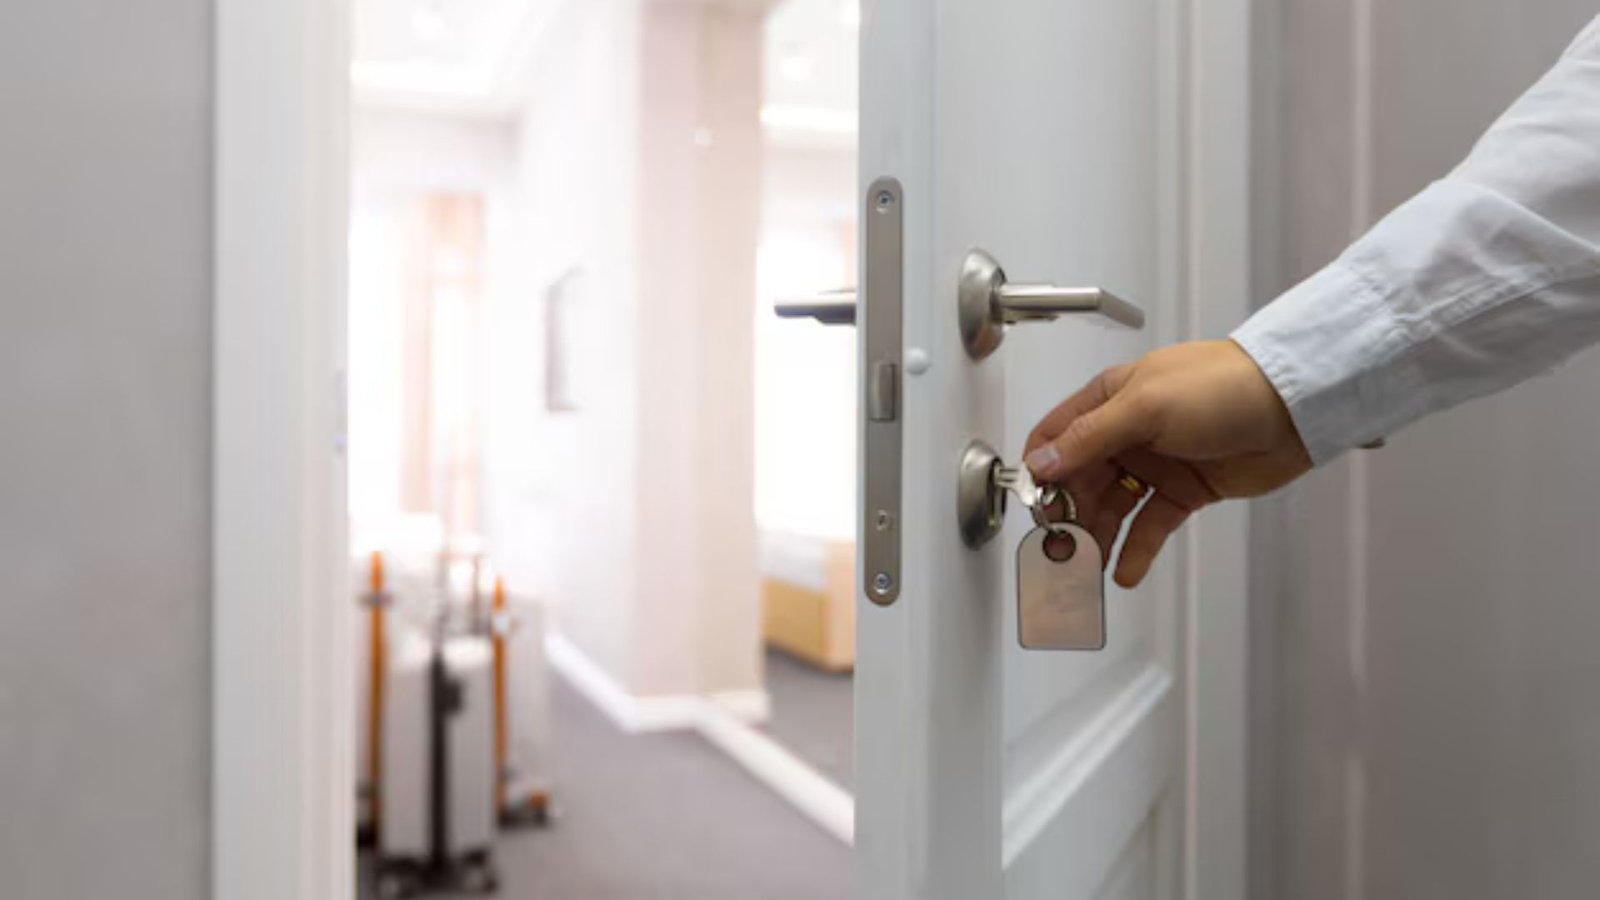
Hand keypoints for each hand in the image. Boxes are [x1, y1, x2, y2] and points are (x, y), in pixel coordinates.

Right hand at [1023, 340, 1310, 586]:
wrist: (1294, 406)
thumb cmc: (1223, 387)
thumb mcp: (1147, 406)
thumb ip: (1090, 437)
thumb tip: (1042, 462)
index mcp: (1109, 399)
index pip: (1056, 437)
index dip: (1041, 472)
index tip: (1035, 507)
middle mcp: (1127, 432)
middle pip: (1080, 480)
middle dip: (1067, 515)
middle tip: (1061, 549)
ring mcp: (1155, 463)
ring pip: (1112, 508)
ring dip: (1098, 538)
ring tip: (1088, 569)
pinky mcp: (1183, 491)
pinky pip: (1149, 526)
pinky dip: (1136, 550)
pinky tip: (1124, 572)